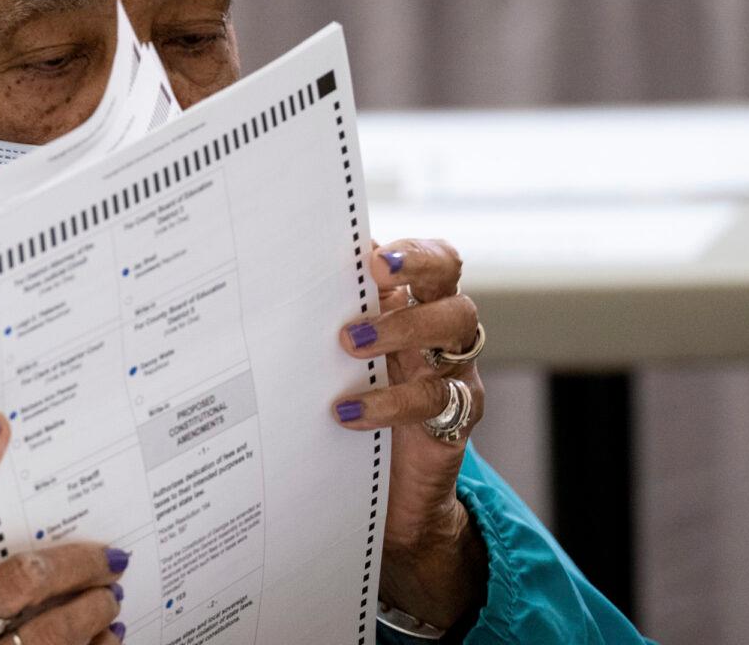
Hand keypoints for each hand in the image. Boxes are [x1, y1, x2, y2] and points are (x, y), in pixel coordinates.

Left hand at [332, 239, 487, 630]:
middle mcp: (444, 337)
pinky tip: (348, 412)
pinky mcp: (455, 421)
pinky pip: (437, 402)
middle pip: (451, 283)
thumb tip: (293, 275)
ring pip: (455, 328)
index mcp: (419, 310)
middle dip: (418, 270)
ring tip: (350, 343)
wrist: (395, 497)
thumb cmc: (365, 409)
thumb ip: (337, 319)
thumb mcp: (349, 363)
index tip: (372, 251)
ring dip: (403, 327)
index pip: (435, 262)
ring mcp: (455, 376)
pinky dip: (391, 403)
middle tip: (373, 274)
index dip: (412, 252)